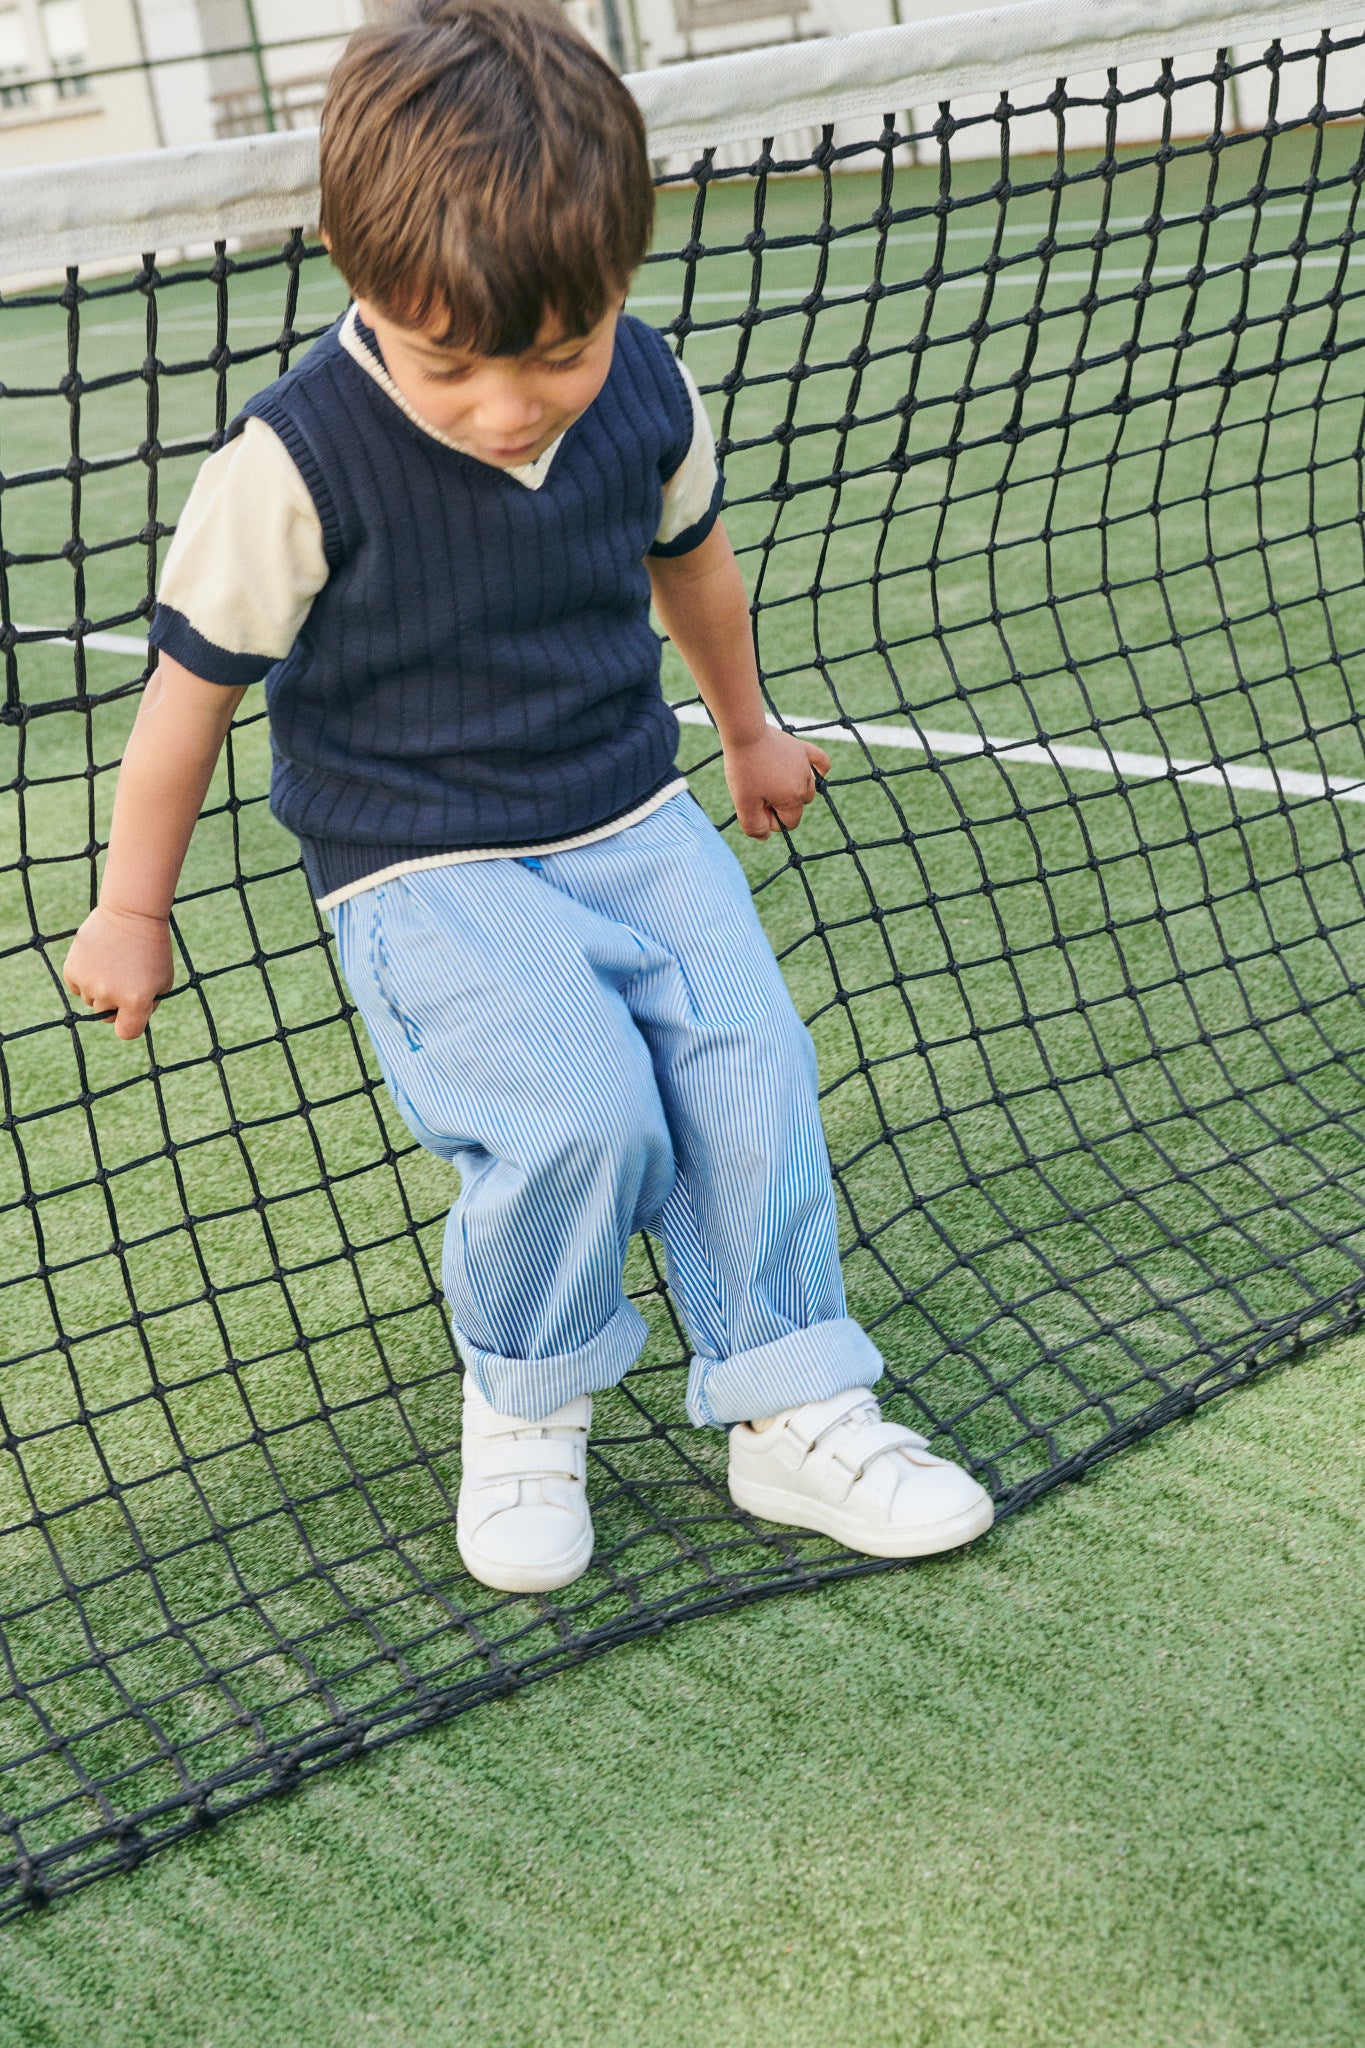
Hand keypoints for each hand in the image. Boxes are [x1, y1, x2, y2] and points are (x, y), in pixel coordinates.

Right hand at [63, 905, 173, 1040]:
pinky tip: (98, 960)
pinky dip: (85, 978)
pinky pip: (77, 987)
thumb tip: (128, 1021)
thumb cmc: (153, 949)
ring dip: (99, 989)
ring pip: (91, 1000)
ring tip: (113, 963)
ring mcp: (89, 983)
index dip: (129, 1025)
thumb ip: (147, 1006)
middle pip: (106, 1016)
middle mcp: (110, 995)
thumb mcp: (163, 980)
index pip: (126, 1032)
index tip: (130, 1015)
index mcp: (136, 1001)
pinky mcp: (72, 970)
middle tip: (124, 977)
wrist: (130, 914)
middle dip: (115, 1003)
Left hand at [723, 727, 831, 838]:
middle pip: (798, 806)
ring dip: (792, 790)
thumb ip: (754, 826)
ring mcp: (805, 765)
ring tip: (770, 780)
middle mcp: (804, 783)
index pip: (788, 823)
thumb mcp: (743, 804)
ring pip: (807, 787)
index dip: (769, 819)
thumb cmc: (743, 769)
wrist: (745, 733)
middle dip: (780, 805)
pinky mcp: (802, 748)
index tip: (754, 806)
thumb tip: (766, 835)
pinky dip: (820, 768)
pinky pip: (820, 760)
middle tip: (759, 792)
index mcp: (792, 799)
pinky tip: (818, 772)